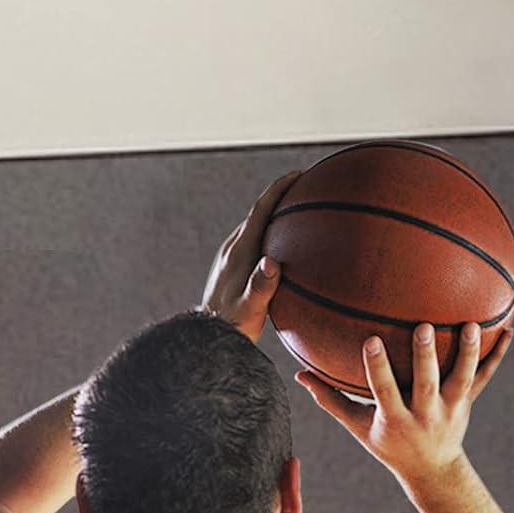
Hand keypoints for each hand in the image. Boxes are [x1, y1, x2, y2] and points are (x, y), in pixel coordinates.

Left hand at [200, 170, 300, 342]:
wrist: (207, 338)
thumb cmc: (232, 326)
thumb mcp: (250, 309)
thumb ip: (261, 286)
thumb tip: (271, 263)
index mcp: (239, 251)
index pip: (260, 210)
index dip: (279, 189)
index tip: (299, 174)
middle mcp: (233, 248)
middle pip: (259, 212)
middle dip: (282, 195)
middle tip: (306, 184)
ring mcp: (231, 256)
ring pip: (257, 225)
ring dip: (277, 212)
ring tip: (300, 208)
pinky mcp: (233, 266)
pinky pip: (256, 239)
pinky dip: (273, 230)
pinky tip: (286, 242)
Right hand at [296, 322, 513, 482]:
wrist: (431, 469)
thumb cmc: (387, 442)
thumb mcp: (358, 426)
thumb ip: (330, 400)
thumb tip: (298, 374)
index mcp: (396, 420)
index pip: (384, 391)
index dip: (377, 368)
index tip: (370, 339)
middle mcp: (425, 414)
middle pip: (427, 384)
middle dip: (425, 357)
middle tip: (424, 326)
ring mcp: (451, 409)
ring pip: (461, 378)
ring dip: (467, 352)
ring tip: (471, 324)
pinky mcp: (468, 402)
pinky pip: (485, 377)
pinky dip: (497, 355)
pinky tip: (508, 329)